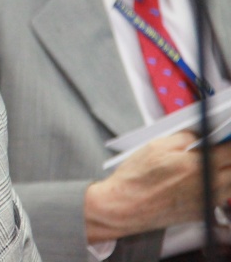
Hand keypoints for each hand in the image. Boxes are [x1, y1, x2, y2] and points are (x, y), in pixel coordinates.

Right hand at [85, 131, 230, 241]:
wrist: (125, 207)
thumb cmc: (136, 178)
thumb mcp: (156, 145)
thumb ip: (185, 136)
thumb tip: (201, 133)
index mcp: (200, 164)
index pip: (230, 150)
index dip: (228, 140)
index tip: (225, 136)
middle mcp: (210, 185)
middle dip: (227, 156)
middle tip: (216, 148)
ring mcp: (208, 201)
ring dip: (225, 172)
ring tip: (210, 163)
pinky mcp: (203, 212)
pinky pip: (221, 196)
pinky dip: (218, 186)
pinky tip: (201, 179)